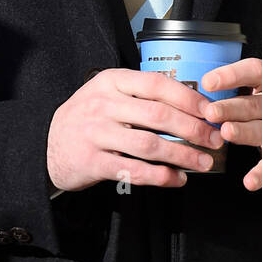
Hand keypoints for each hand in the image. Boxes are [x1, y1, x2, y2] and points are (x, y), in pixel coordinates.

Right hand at [46, 68, 224, 191]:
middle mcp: (102, 105)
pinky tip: (177, 179)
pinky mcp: (92, 162)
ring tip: (203, 162)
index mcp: (111, 82)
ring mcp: (96, 134)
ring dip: (182, 155)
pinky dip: (160, 176)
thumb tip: (191, 102)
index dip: (188, 98)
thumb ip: (141, 94)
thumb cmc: (88, 118)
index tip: (210, 111)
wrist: (47, 146)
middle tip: (215, 139)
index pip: (157, 84)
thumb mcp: (107, 94)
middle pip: (158, 115)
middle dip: (193, 128)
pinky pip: (134, 170)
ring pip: (149, 145)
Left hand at [200, 59, 261, 190]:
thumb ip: (236, 84)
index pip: (255, 72)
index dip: (232, 75)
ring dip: (243, 133)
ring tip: (225, 132)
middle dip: (230, 109)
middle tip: (210, 112)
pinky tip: (248, 181)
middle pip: (254, 106)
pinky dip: (261, 174)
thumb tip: (197, 87)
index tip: (208, 81)